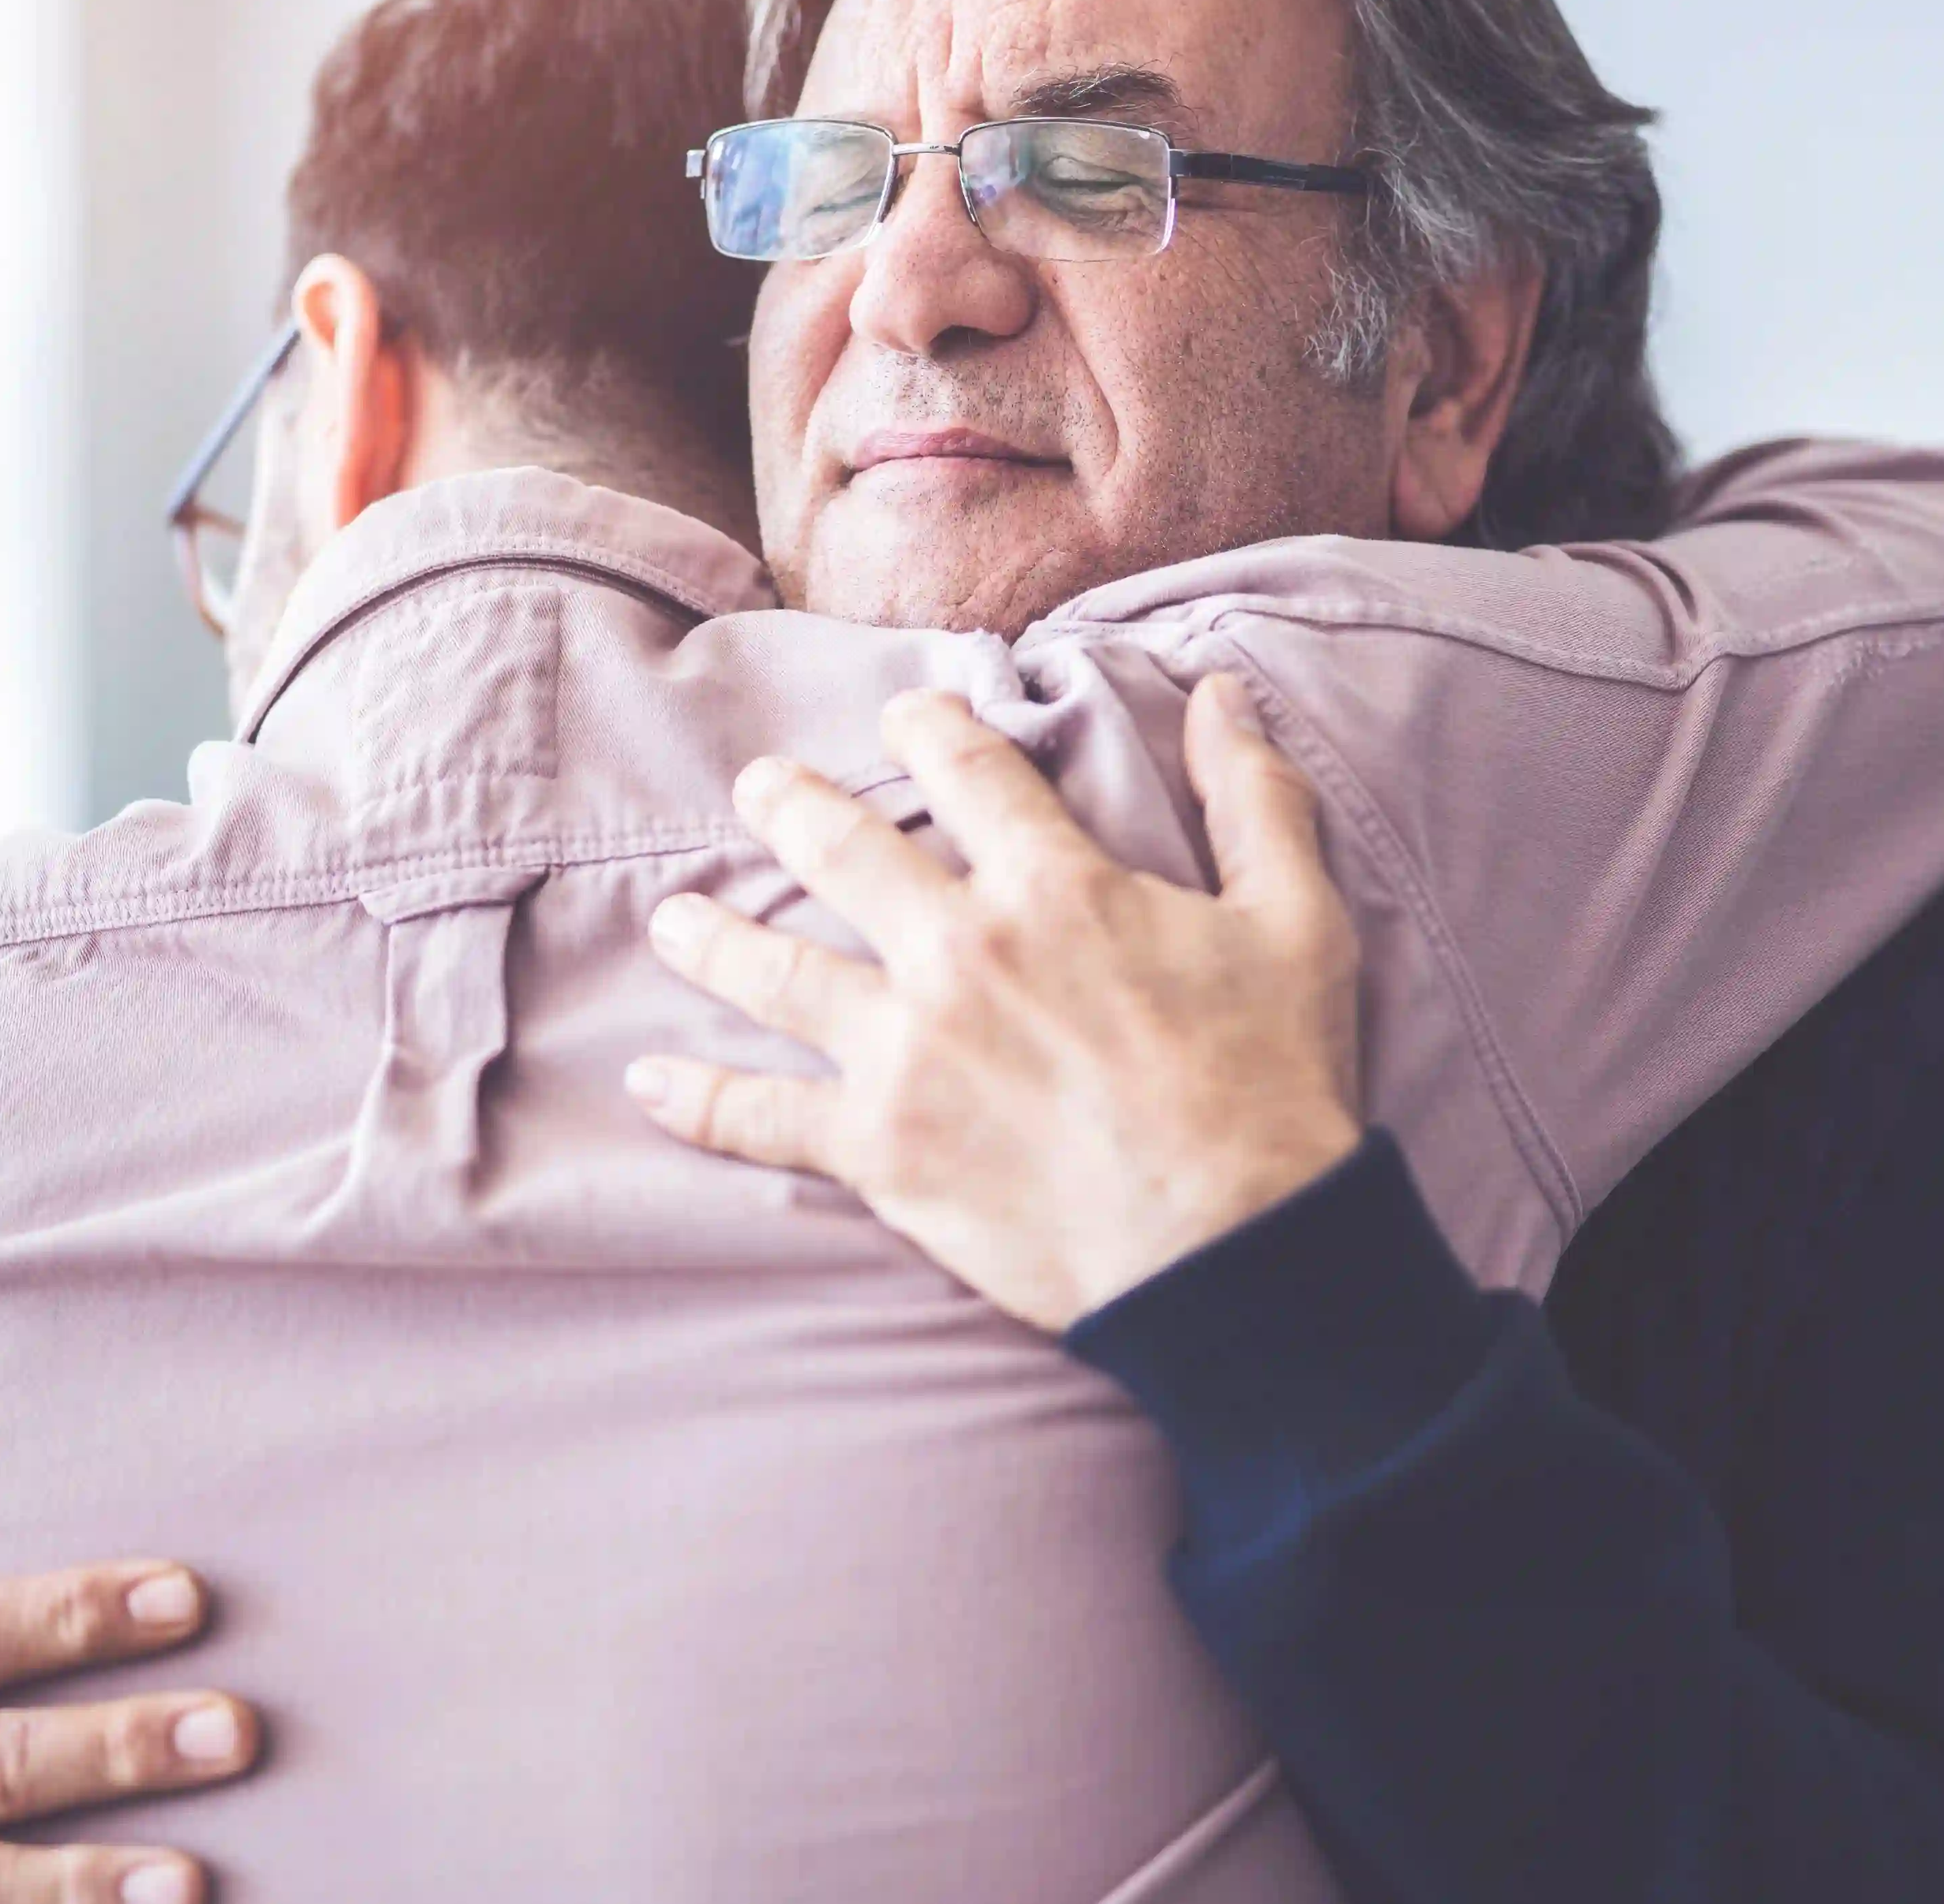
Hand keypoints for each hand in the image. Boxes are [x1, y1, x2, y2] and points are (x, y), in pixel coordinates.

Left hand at [627, 676, 1363, 1328]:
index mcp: (1052, 886)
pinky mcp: (880, 1147)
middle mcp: (958, 951)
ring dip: (714, 936)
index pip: (966, 768)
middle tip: (759, 788)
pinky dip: (698, 1099)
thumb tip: (1226, 694)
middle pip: (840, 849)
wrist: (1232, 1249)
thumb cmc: (1271, 1084)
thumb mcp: (1295, 922)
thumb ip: (1255, 800)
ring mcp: (906, 1050)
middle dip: (789, 806)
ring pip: (775, 969)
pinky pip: (761, 1116)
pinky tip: (648, 1081)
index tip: (905, 714)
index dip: (929, 726)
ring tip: (674, 920)